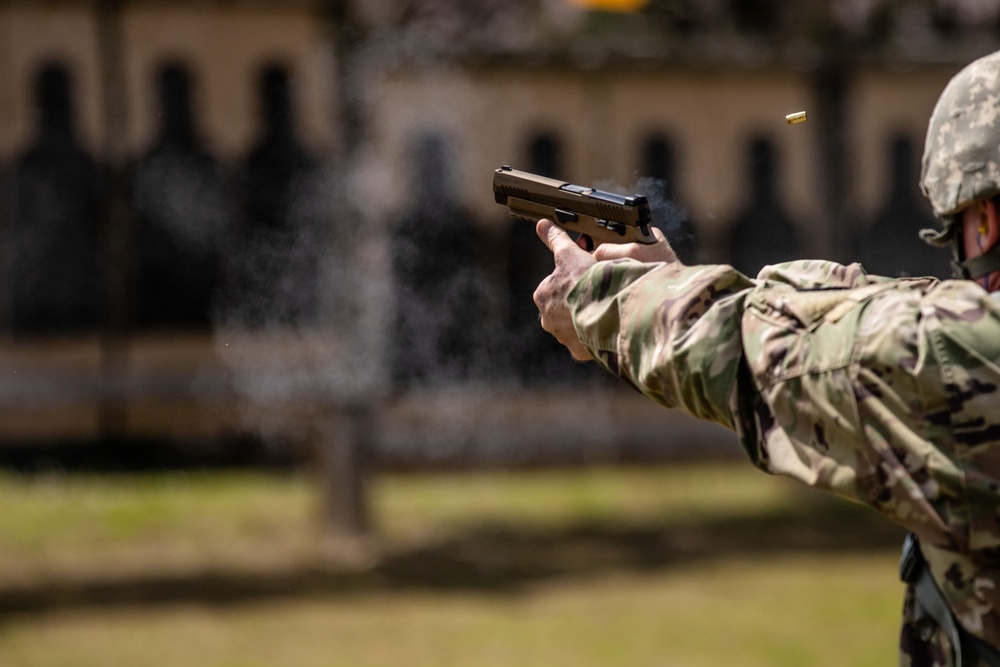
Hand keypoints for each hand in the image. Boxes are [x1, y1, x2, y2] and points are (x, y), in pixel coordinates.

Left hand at [533, 220, 679, 361]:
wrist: (606, 310)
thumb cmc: (586, 279)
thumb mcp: (571, 253)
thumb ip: (556, 240)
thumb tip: (541, 223)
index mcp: (542, 294)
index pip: (556, 286)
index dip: (574, 280)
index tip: (587, 280)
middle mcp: (547, 318)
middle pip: (565, 307)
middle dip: (579, 302)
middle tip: (599, 293)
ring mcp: (562, 336)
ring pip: (576, 325)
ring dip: (587, 318)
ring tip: (606, 309)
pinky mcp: (578, 351)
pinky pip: (587, 342)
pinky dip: (595, 335)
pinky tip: (607, 325)